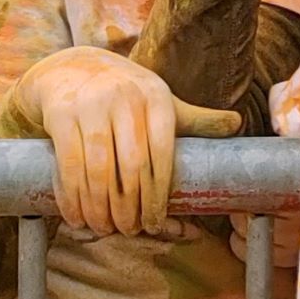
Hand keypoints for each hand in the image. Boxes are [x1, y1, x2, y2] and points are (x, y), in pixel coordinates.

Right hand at [8, 47, 236, 238]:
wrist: (71, 68)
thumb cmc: (125, 94)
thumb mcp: (160, 101)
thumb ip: (195, 118)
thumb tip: (237, 124)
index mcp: (156, 97)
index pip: (163, 153)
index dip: (160, 193)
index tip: (156, 221)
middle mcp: (126, 98)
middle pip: (132, 166)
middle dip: (131, 206)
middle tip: (129, 230)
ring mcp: (92, 105)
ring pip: (99, 170)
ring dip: (101, 208)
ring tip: (104, 228)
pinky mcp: (62, 115)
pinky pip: (69, 165)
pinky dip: (73, 198)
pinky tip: (78, 217)